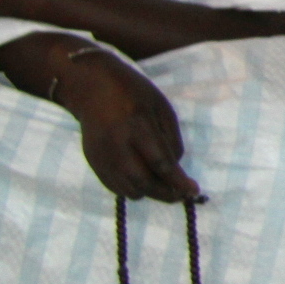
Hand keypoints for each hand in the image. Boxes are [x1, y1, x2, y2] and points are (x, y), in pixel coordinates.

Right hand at [54, 42, 198, 201]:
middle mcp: (115, 145)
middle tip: (181, 195)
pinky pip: (114, 186)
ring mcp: (101, 156)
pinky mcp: (93, 161)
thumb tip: (175, 168)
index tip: (193, 191)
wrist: (91, 88)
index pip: (160, 163)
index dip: (178, 181)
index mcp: (137, 126)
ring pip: (128, 189)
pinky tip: (143, 179)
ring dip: (149, 192)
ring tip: (164, 185)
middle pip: (143, 182)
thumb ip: (170, 138)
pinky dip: (131, 188)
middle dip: (165, 193)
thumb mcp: (161, 107)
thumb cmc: (133, 93)